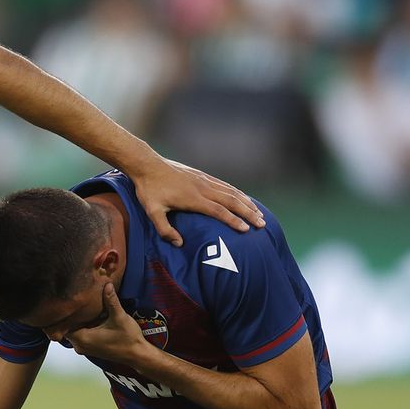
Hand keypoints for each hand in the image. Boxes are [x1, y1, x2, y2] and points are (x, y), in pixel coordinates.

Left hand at [66, 283, 147, 364]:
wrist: (137, 355)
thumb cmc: (128, 338)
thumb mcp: (119, 317)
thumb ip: (111, 301)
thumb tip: (107, 284)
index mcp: (83, 338)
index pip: (62, 325)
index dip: (64, 312)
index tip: (67, 300)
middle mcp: (80, 345)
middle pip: (67, 327)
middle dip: (71, 315)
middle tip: (74, 299)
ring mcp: (84, 348)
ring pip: (73, 331)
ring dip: (77, 320)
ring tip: (82, 305)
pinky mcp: (90, 348)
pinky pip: (80, 334)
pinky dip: (83, 326)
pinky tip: (89, 315)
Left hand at [128, 158, 263, 246]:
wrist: (147, 164)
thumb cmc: (149, 189)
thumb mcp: (152, 212)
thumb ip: (165, 229)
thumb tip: (179, 243)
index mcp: (193, 198)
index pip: (219, 211)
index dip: (233, 221)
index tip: (246, 229)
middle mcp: (203, 188)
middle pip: (231, 201)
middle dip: (248, 213)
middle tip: (262, 224)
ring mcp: (204, 180)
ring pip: (231, 191)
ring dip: (246, 202)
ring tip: (259, 213)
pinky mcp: (202, 175)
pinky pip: (224, 185)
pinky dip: (237, 192)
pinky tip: (243, 198)